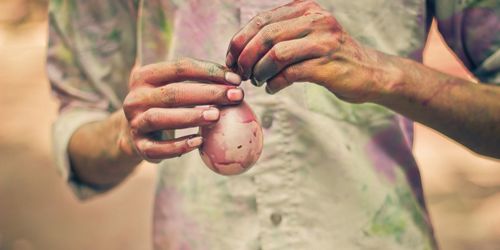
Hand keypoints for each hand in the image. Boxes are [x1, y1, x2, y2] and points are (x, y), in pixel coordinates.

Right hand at [122, 58, 242, 161]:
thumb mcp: (174, 86)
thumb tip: (236, 79)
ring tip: (217, 116)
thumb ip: (198, 80)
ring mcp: (135, 122)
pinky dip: (179, 145)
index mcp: (144, 76)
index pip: (180, 68)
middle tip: (236, 96)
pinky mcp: (139, 146)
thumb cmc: (166, 104)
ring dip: (191, 117)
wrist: (138, 132)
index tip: (236, 79)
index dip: (210, 71)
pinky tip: (200, 142)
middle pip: (173, 93)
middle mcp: (135, 97)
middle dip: (208, 93)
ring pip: (161, 118)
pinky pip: (158, 148)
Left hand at [226, 0, 397, 102]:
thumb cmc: (332, 57)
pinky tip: (272, 88)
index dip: (240, 39)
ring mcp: (323, 41)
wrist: (371, 72)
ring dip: (259, 71)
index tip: (230, 58)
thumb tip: (241, 50)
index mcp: (306, 9)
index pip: (262, 19)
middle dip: (246, 57)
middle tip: (241, 73)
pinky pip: (290, 73)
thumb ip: (282, 34)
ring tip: (257, 81)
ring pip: (276, 53)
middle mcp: (315, 20)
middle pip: (266, 35)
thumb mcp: (309, 35)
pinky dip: (275, 83)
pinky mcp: (327, 65)